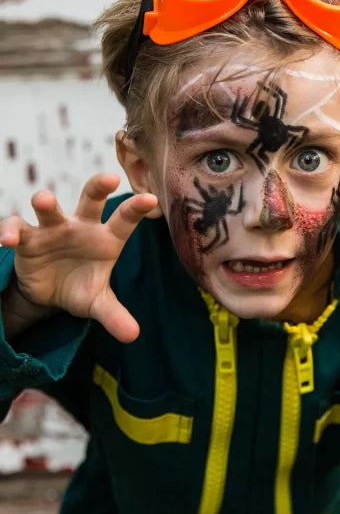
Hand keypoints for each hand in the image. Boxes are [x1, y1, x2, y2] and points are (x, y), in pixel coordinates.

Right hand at [0, 173, 157, 342]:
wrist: (49, 293)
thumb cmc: (81, 287)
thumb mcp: (97, 303)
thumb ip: (114, 315)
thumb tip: (133, 335)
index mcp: (106, 238)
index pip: (124, 221)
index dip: (136, 209)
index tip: (151, 200)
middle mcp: (81, 226)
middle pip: (90, 199)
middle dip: (98, 186)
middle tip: (109, 178)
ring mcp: (53, 229)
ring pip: (50, 209)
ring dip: (46, 202)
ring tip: (43, 199)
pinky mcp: (27, 239)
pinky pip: (16, 228)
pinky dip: (10, 231)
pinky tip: (6, 241)